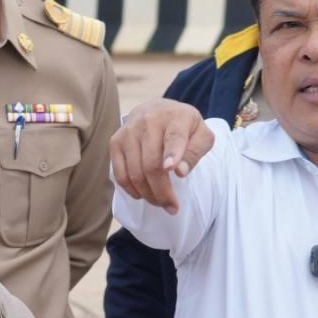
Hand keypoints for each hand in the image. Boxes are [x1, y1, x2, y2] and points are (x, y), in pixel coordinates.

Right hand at [110, 98, 215, 213]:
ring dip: (148, 194)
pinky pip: (120, 174)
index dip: (172, 154)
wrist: (156, 109)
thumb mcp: (201, 135)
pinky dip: (131, 189)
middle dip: (162, 192)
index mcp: (175, 118)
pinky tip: (142, 194)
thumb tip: (179, 172)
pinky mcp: (115, 142)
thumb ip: (195, 153)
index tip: (171, 170)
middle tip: (172, 208)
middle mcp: (148, 121)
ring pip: (135, 173)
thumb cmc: (183, 127)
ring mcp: (128, 132)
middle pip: (151, 164)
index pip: (173, 138)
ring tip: (160, 203)